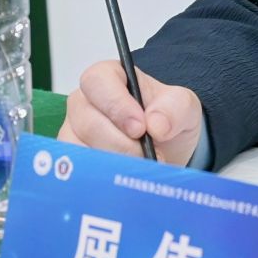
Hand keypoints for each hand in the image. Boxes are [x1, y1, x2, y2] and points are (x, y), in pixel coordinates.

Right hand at [60, 61, 204, 165]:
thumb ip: (175, 107)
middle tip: (147, 156)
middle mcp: (85, 102)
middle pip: (88, 122)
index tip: (140, 128)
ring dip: (114, 164)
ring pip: (81, 150)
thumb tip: (155, 124)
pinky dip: (103, 178)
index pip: (98, 81)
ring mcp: (74, 132)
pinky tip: (123, 179)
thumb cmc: (167, 120)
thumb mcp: (183, 107)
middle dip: (122, 145)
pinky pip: (78, 171)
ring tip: (140, 167)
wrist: (165, 152)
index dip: (116, 105)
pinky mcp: (73, 160)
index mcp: (109, 78)